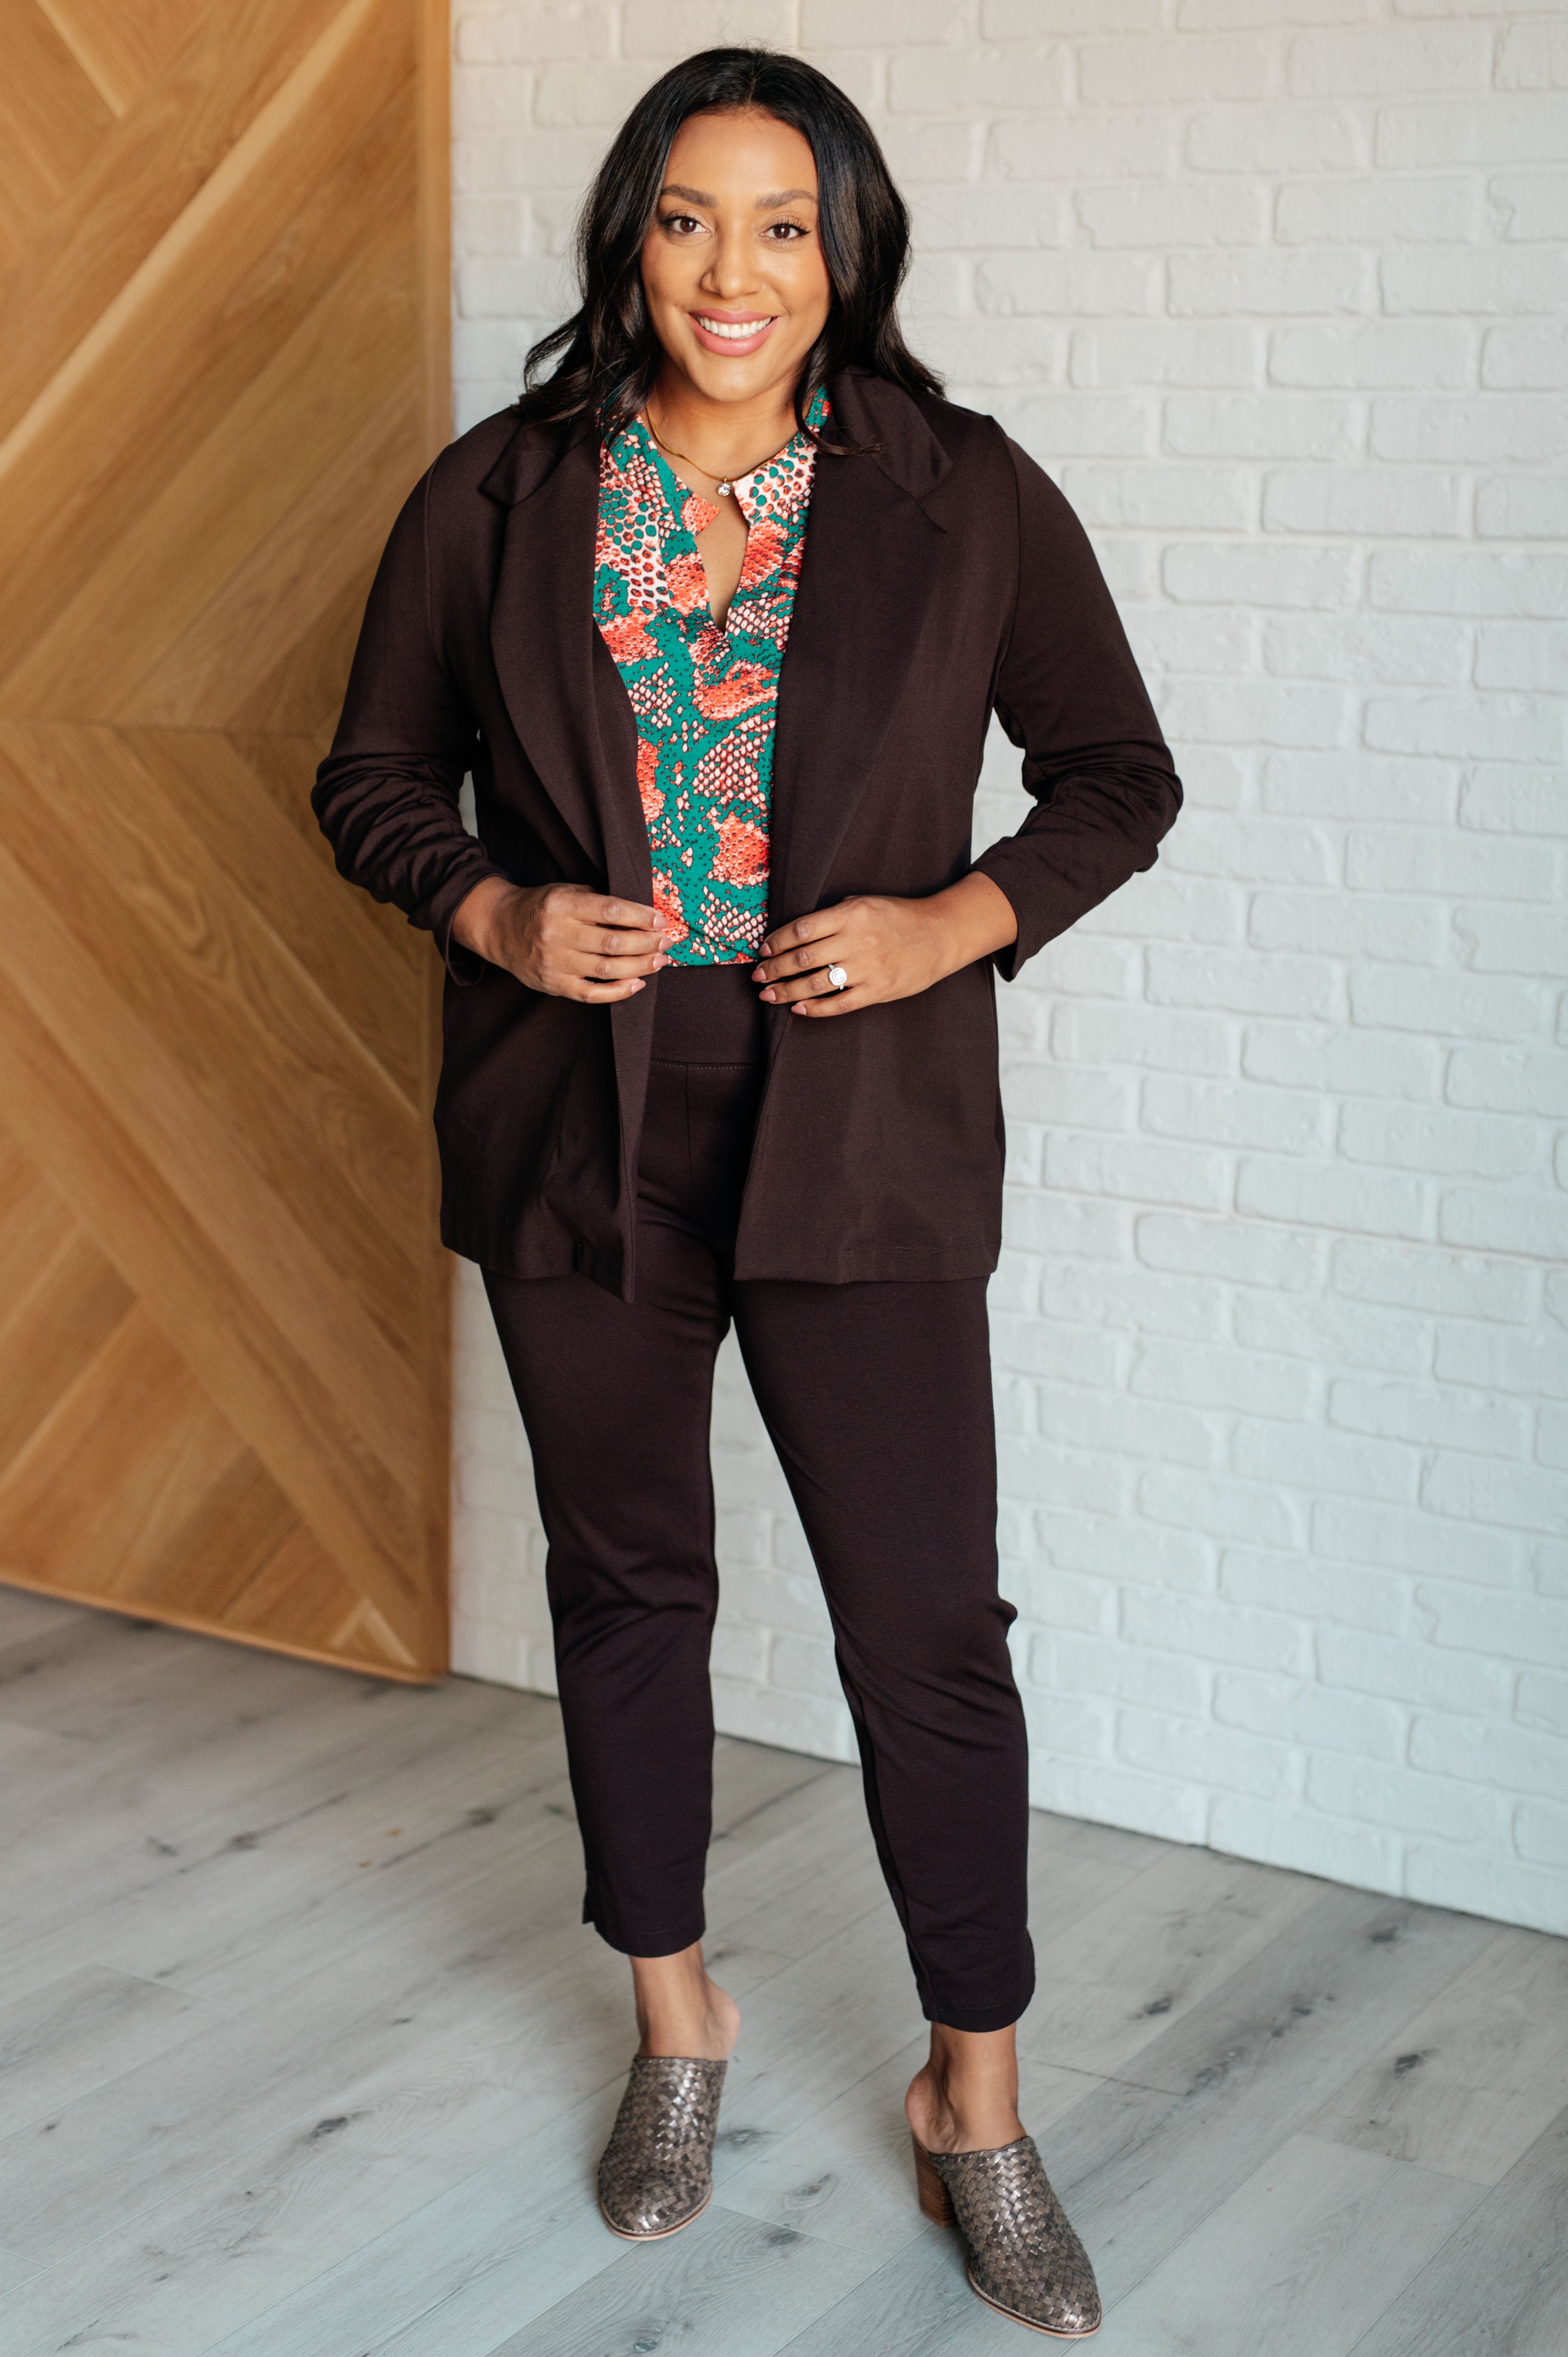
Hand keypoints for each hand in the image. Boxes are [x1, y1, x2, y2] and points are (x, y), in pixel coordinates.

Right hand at [452, 877, 670, 1000]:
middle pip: (612, 942)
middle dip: (646, 943)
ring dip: (639, 966)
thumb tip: (643, 914)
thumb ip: (598, 902)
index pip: (610, 910)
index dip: (640, 916)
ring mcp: (554, 963)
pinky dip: (618, 991)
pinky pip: (591, 994)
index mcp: (561, 905)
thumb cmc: (541, 908)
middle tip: (667, 942)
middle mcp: (556, 934)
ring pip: (606, 969)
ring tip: (659, 961)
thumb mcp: (565, 892)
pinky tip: (637, 983)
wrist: (500, 928)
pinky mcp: (553, 985)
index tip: (661, 921)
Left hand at [752, 873, 1017, 1016]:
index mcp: (852, 915)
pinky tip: (798, 1009)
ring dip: (786, 990)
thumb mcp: (865, 904)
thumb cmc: (899, 917)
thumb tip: (795, 933)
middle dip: (774, 969)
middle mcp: (857, 941)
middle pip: (803, 958)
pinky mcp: (879, 991)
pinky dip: (815, 1009)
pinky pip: (840, 1004)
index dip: (777, 941)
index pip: (802, 929)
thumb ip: (834, 916)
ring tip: (768, 995)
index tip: (763, 950)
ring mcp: (868, 968)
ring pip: (816, 983)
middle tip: (757, 976)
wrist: (941, 934)